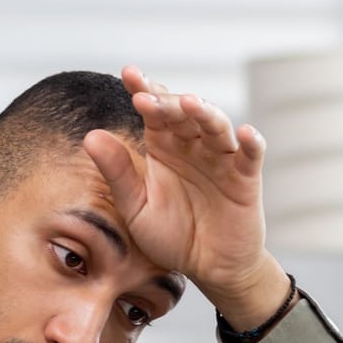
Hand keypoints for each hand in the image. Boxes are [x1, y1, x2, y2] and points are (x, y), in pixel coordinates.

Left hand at [82, 63, 283, 314]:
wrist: (208, 268)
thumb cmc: (171, 236)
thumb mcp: (136, 207)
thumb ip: (117, 173)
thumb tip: (90, 136)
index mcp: (164, 145)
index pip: (154, 109)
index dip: (143, 89)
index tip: (128, 74)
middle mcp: (193, 145)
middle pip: (183, 113)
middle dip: (167, 103)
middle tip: (148, 99)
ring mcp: (221, 159)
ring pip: (216, 126)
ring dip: (205, 113)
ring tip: (190, 103)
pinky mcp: (246, 178)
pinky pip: (251, 155)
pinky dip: (251, 142)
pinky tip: (245, 132)